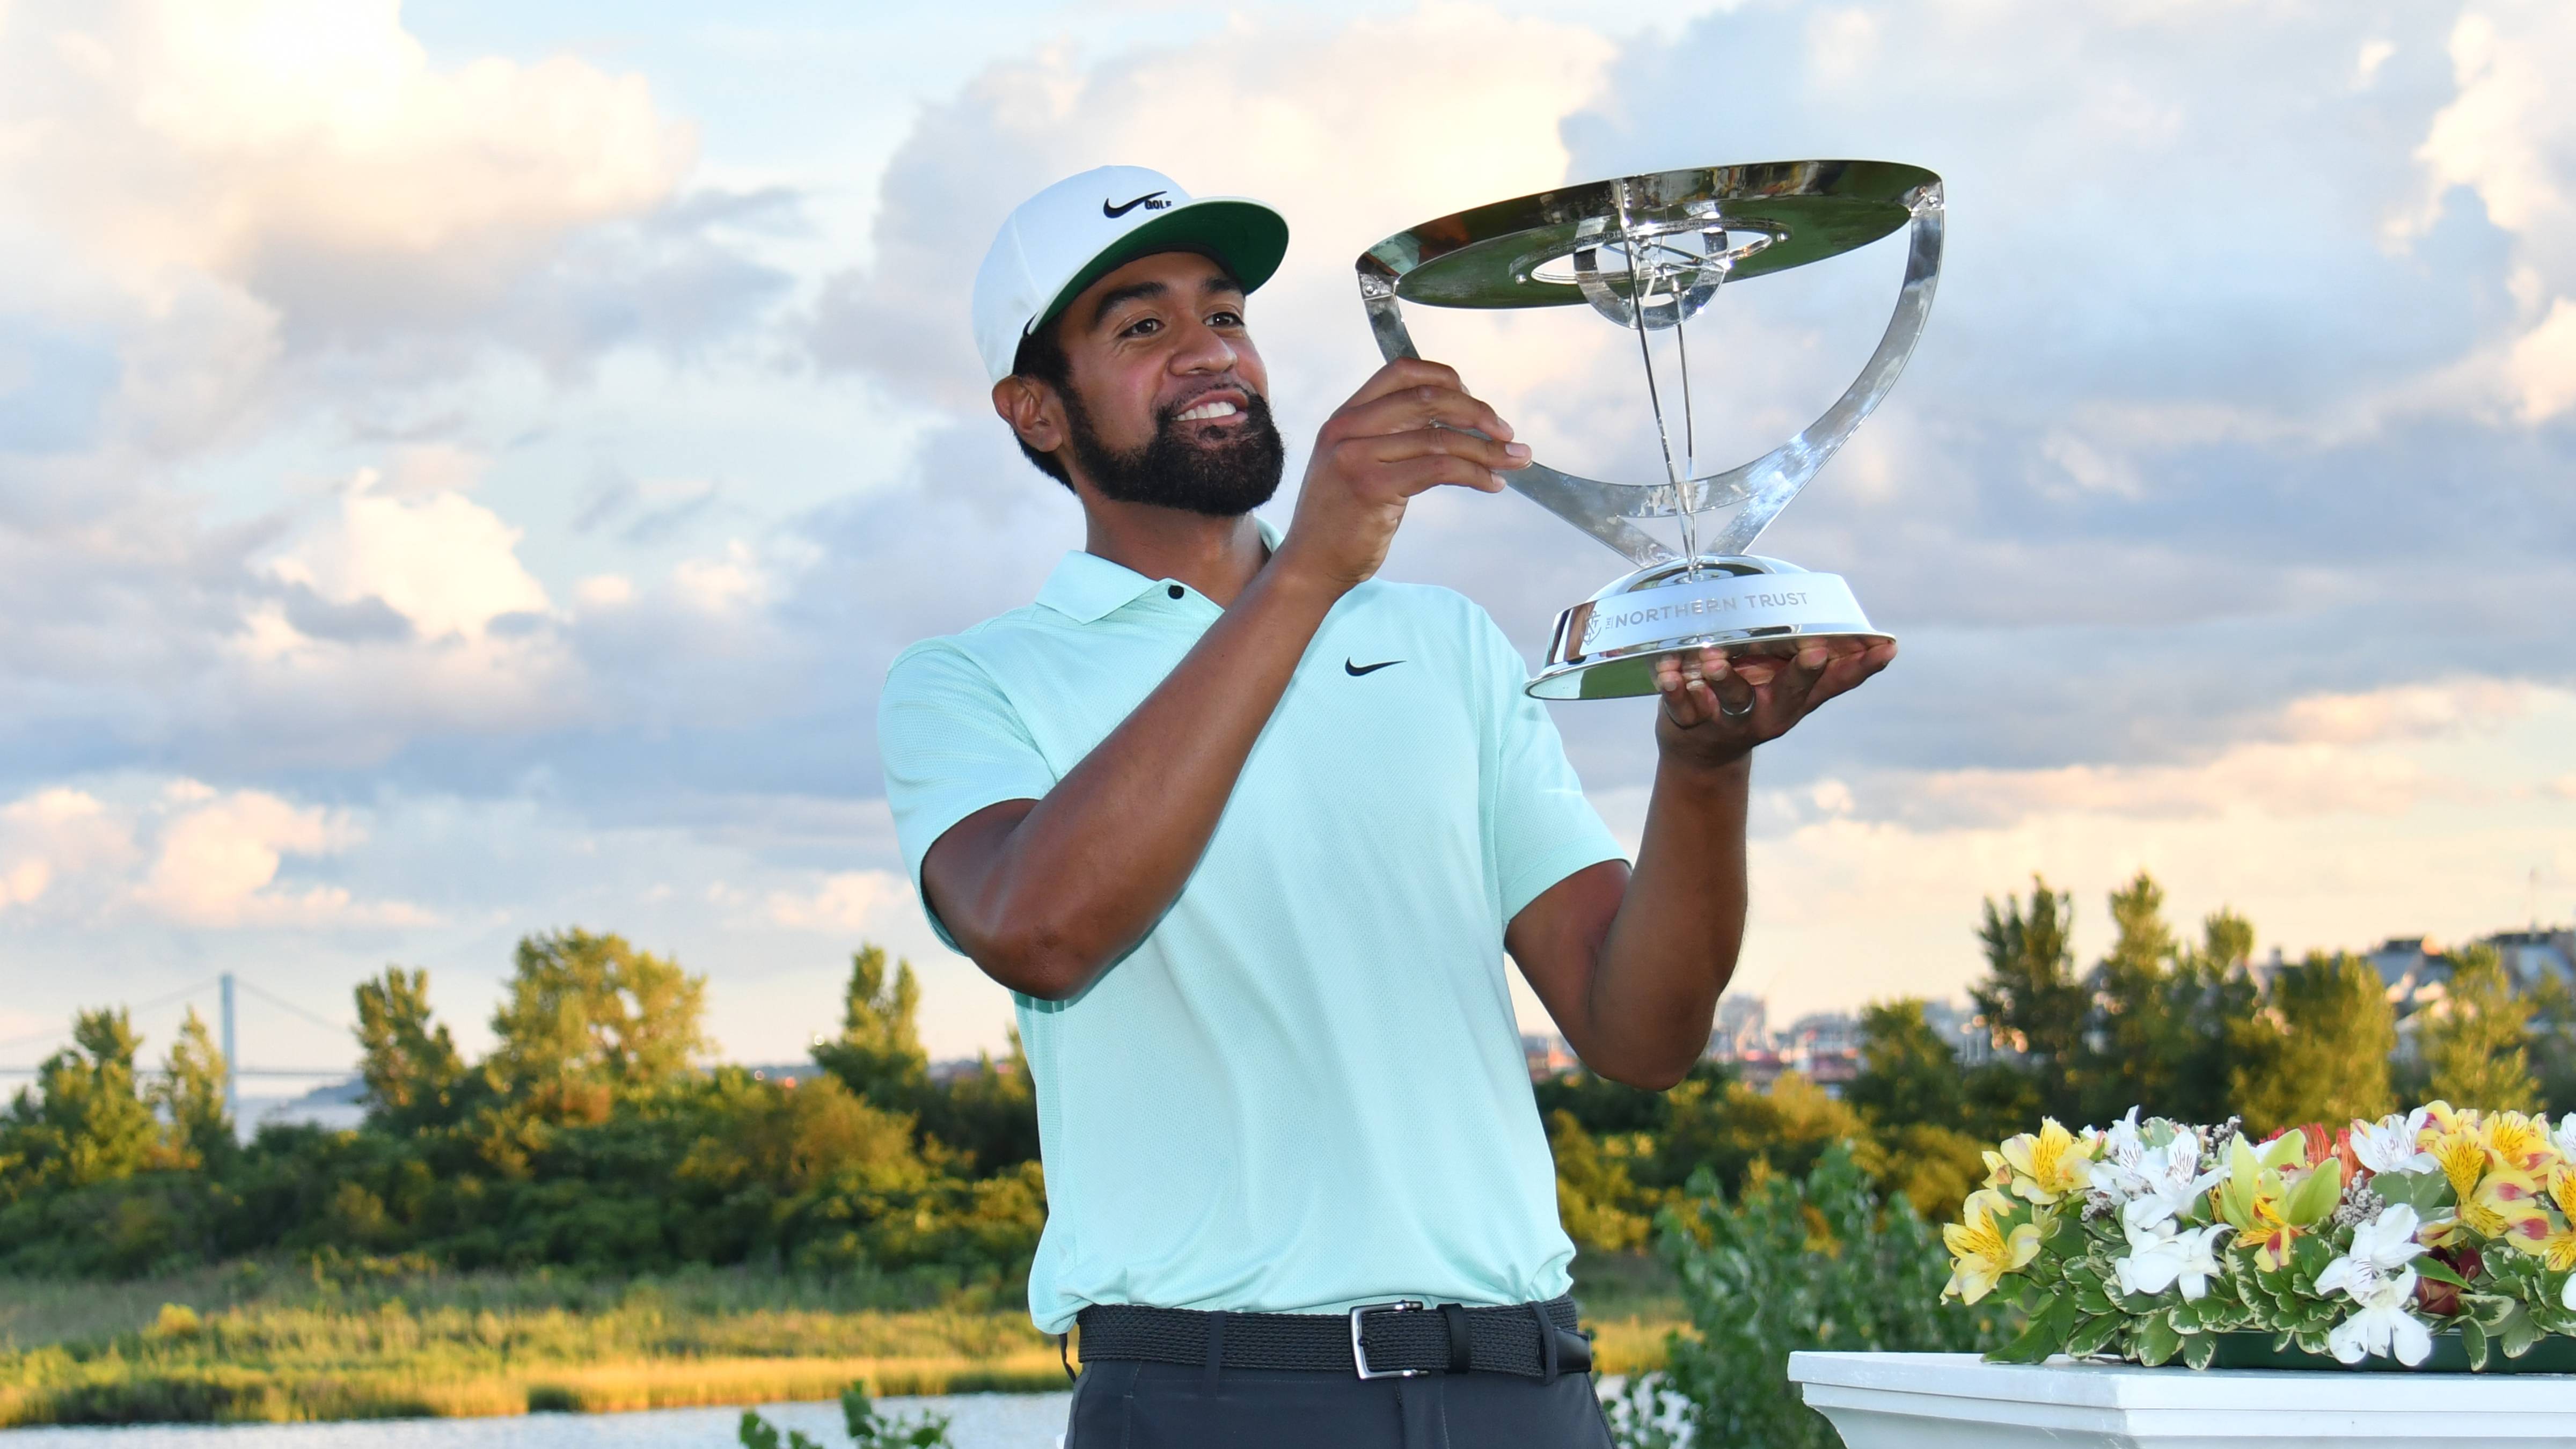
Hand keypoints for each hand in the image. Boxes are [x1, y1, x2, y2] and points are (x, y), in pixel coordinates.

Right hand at [1271, 358, 1530, 594]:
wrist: (1311, 565)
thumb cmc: (1343, 519)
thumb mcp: (1359, 463)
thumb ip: (1392, 436)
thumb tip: (1456, 419)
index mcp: (1345, 416)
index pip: (1402, 372)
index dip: (1446, 378)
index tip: (1476, 401)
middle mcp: (1346, 428)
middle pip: (1427, 399)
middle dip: (1477, 412)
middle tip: (1507, 432)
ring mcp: (1356, 456)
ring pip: (1439, 437)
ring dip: (1487, 449)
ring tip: (1513, 460)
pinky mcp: (1372, 487)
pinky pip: (1439, 468)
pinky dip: (1474, 473)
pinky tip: (1491, 484)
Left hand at [1652, 638, 1897, 769]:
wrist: (1701, 755)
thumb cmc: (1749, 702)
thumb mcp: (1785, 688)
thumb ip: (1814, 666)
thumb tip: (1871, 636)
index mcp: (1795, 699)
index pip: (1836, 682)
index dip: (1862, 667)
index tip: (1886, 647)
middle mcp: (1769, 712)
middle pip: (1790, 693)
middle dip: (1803, 673)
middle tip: (1814, 650)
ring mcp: (1730, 720)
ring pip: (1732, 700)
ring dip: (1725, 678)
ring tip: (1715, 658)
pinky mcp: (1691, 724)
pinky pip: (1682, 709)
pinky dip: (1673, 691)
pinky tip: (1668, 673)